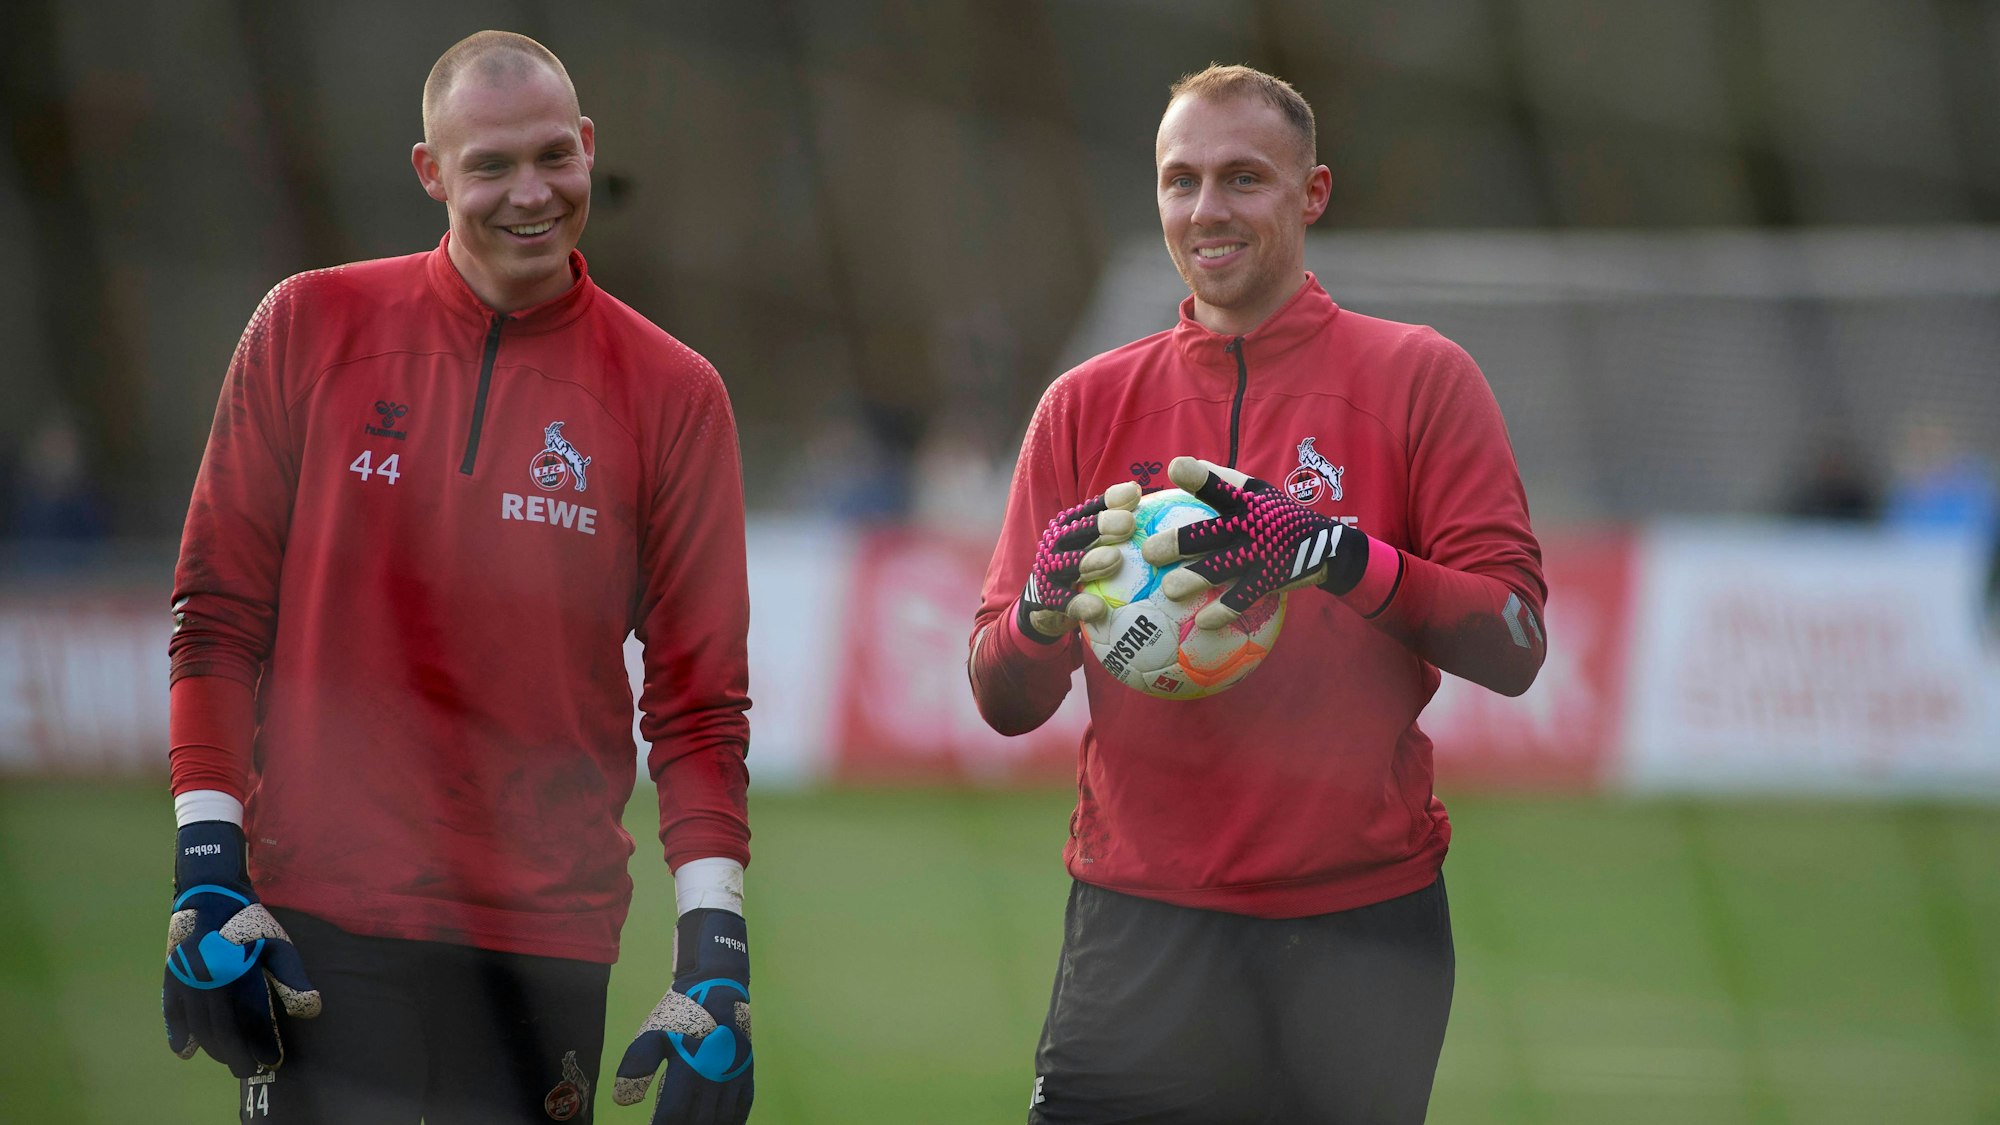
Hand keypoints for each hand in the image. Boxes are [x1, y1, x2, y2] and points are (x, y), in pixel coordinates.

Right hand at [162, 821, 320, 1076]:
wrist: (212, 892)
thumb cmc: (250, 920)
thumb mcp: (278, 944)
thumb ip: (293, 978)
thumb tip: (313, 1009)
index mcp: (236, 972)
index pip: (249, 1019)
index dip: (261, 1043)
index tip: (272, 1061)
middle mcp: (208, 979)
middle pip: (221, 1027)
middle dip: (236, 1052)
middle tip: (248, 1069)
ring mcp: (187, 978)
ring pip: (198, 1023)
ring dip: (212, 1046)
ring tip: (227, 1060)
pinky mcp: (173, 975)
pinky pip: (173, 1009)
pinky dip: (178, 1031)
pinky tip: (185, 1051)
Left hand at [615, 909, 753, 1124]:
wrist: (718, 987)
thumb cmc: (682, 1011)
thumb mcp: (653, 1032)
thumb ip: (637, 1065)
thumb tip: (623, 1101)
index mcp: (690, 1069)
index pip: (672, 1115)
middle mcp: (715, 1078)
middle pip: (698, 1122)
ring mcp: (735, 1078)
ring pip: (721, 1120)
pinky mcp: (746, 1075)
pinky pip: (741, 1111)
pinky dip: (729, 1123)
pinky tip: (717, 1124)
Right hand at [1019, 481, 1141, 639]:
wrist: (1045, 603)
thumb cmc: (1082, 566)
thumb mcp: (1095, 543)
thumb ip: (1117, 525)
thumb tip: (1144, 496)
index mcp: (1071, 524)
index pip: (1092, 508)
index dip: (1112, 500)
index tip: (1135, 494)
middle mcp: (1058, 542)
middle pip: (1079, 530)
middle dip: (1103, 525)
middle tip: (1129, 523)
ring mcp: (1051, 569)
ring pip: (1070, 564)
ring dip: (1091, 561)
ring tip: (1115, 559)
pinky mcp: (1048, 598)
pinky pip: (1065, 602)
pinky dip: (1081, 604)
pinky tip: (1098, 609)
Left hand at [1142, 456, 1367, 629]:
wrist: (1327, 545)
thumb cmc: (1275, 516)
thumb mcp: (1257, 492)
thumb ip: (1223, 481)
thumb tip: (1181, 463)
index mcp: (1243, 499)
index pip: (1219, 483)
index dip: (1199, 476)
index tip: (1176, 467)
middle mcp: (1250, 523)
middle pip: (1209, 531)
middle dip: (1178, 541)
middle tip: (1149, 552)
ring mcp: (1260, 552)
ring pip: (1221, 567)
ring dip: (1194, 578)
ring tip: (1169, 589)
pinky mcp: (1270, 578)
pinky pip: (1242, 598)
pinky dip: (1223, 611)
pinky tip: (1203, 623)